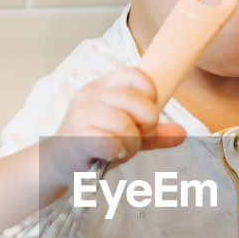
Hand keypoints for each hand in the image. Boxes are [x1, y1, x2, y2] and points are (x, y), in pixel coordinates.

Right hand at [49, 68, 187, 175]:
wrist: (56, 163)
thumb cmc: (92, 144)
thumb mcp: (125, 134)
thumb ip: (153, 133)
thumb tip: (182, 133)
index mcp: (103, 86)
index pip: (136, 74)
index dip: (150, 94)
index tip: (147, 115)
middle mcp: (92, 94)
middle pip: (137, 102)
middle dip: (147, 125)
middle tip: (137, 138)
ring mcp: (83, 113)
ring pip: (126, 125)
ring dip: (131, 144)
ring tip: (121, 149)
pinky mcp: (79, 135)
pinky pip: (114, 142)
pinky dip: (118, 153)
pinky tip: (110, 155)